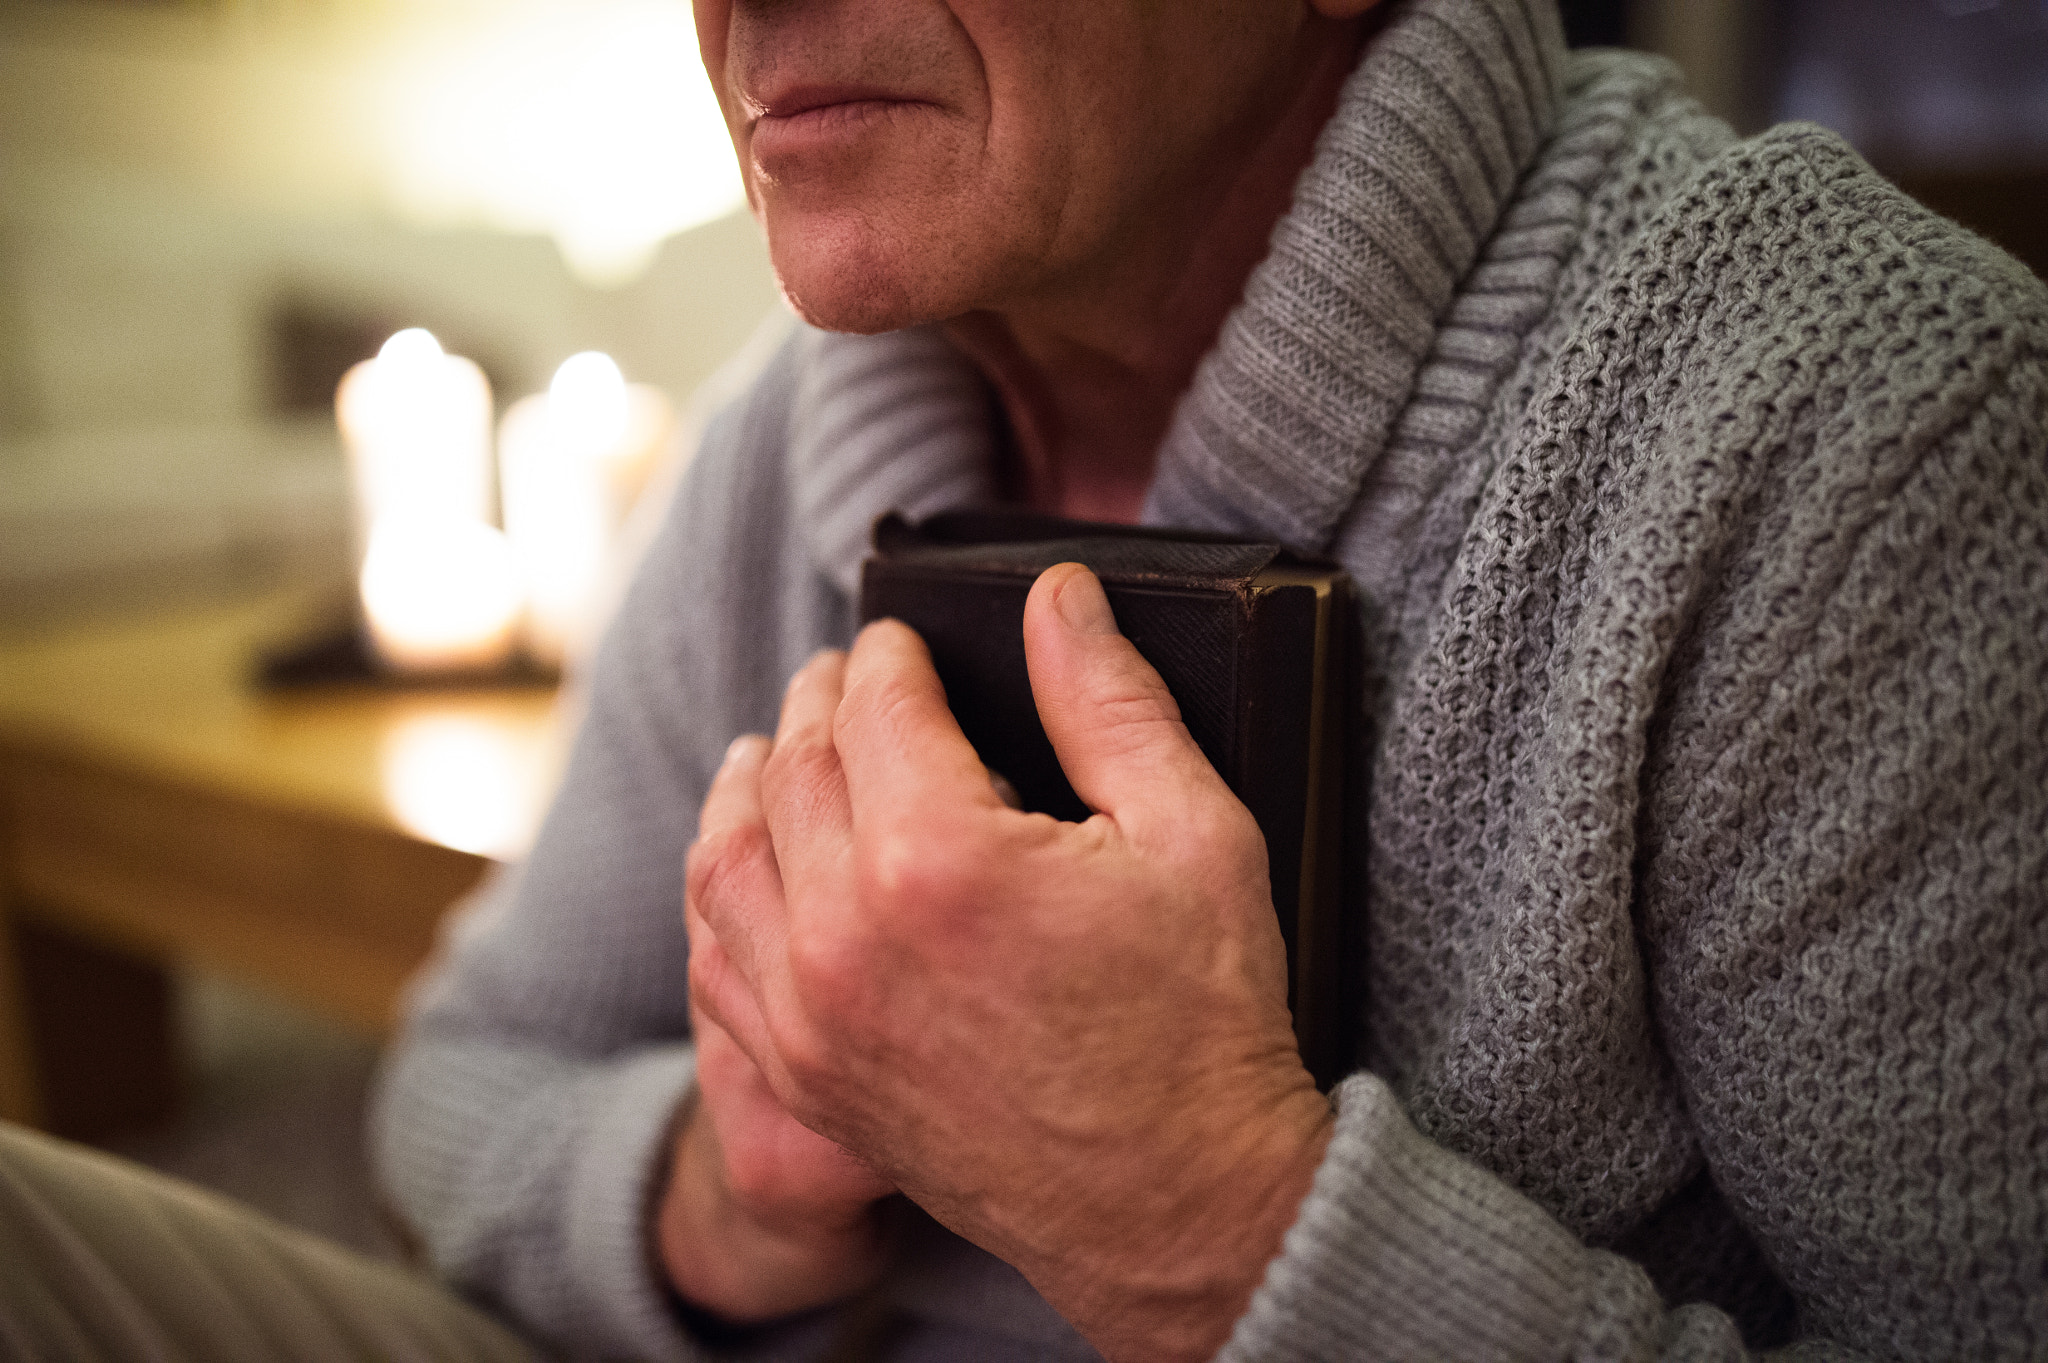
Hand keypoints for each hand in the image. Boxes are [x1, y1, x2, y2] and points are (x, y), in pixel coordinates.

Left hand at [685, 563, 1333, 1361]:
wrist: (1178, 1208)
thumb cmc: (1200, 1025)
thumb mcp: (1192, 833)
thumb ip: (1110, 700)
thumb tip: (1060, 599)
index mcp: (939, 860)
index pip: (875, 705)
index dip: (889, 654)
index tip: (902, 639)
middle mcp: (845, 935)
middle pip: (794, 767)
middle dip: (821, 702)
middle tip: (848, 676)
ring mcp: (809, 1015)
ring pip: (727, 856)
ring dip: (751, 784)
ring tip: (779, 749)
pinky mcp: (803, 1075)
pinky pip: (716, 956)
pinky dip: (721, 890)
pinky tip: (751, 865)